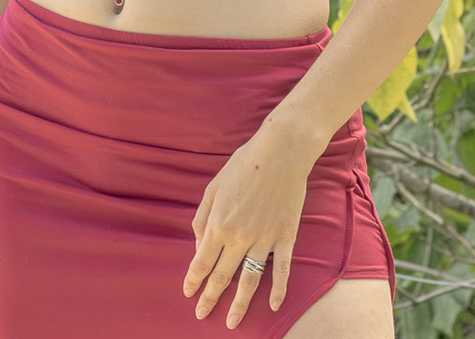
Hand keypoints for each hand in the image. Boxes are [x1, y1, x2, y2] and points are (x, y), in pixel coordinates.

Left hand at [183, 116, 325, 328]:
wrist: (280, 153)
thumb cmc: (243, 166)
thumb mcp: (213, 188)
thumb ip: (203, 219)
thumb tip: (201, 246)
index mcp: (218, 225)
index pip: (202, 262)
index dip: (194, 280)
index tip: (189, 294)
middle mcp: (239, 237)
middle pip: (223, 276)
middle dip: (210, 297)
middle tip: (202, 315)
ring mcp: (264, 240)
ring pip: (250, 280)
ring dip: (240, 303)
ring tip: (232, 321)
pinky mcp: (286, 238)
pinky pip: (282, 270)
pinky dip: (279, 289)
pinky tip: (275, 305)